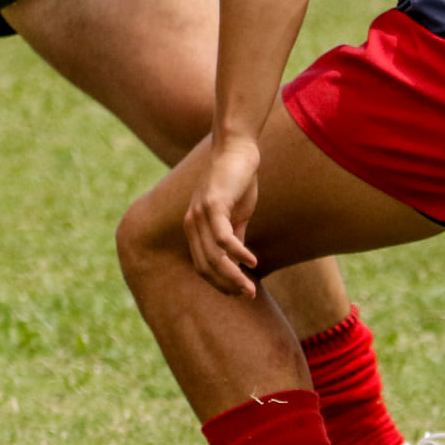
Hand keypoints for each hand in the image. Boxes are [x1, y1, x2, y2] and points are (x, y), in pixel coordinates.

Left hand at [184, 137, 261, 296]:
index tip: (240, 293)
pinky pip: (223, 238)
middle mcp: (192, 223)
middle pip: (205, 267)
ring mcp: (200, 214)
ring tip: (250, 288)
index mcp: (195, 227)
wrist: (238, 148)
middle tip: (248, 296)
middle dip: (227, 286)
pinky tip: (252, 262)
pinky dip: (237, 254)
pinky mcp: (213, 204)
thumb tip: (239, 261)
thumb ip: (235, 236)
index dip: (220, 283)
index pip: (202, 266)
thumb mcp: (236, 214)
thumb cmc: (238, 180)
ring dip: (233, 276)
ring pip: (213, 257)